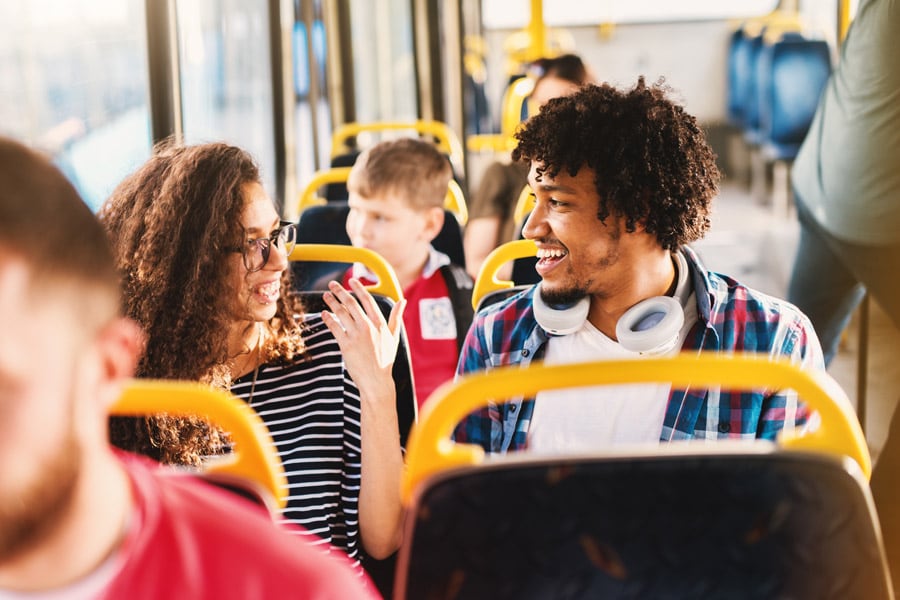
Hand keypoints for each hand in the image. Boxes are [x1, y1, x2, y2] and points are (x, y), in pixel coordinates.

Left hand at [321, 278, 405, 392]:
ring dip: (332, 302)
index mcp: (380, 324)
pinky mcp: (346, 344)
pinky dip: (328, 318)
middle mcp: (368, 327)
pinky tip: (324, 313)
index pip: (368, 300)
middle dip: (340, 291)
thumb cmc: (385, 360)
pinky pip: (334, 327)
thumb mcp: (394, 337)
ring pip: (341, 313)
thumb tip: (403, 301)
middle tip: (332, 285)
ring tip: (325, 296)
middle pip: (352, 303)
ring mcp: (357, 335)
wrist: (376, 380)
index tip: (351, 280)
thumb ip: (396, 317)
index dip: (358, 288)